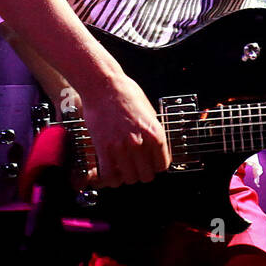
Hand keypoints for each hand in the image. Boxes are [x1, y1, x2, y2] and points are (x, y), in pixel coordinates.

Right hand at [78, 72, 170, 186]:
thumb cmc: (126, 93)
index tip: (149, 164)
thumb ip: (151, 131)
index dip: (155, 166)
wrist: (103, 85)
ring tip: (121, 168)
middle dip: (141, 173)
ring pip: (129, 178)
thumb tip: (154, 147)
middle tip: (134, 167)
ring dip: (126, 176)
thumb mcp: (149, 111)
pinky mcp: (103, 148)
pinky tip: (110, 172)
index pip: (162, 165)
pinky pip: (109, 176)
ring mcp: (122, 146)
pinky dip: (110, 179)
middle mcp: (140, 141)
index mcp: (155, 132)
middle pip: (146, 176)